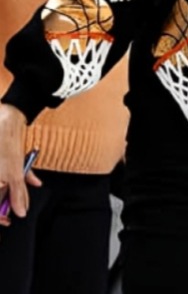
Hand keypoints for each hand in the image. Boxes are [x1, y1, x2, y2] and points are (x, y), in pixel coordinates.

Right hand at [0, 104, 40, 227]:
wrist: (9, 118)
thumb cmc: (5, 145)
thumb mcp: (14, 173)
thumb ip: (17, 194)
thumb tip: (20, 212)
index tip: (7, 220)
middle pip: (0, 193)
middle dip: (8, 200)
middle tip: (17, 206)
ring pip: (6, 184)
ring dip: (16, 188)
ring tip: (26, 188)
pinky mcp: (4, 162)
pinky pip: (10, 174)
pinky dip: (22, 176)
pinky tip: (32, 179)